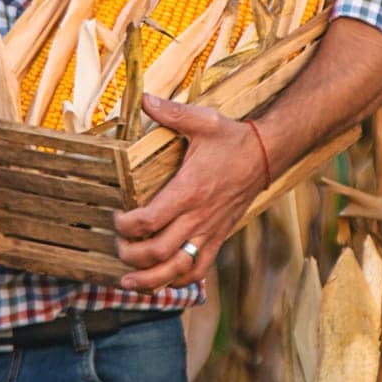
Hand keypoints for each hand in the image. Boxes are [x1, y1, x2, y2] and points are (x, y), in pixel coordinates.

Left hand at [112, 93, 268, 291]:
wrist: (266, 155)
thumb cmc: (231, 138)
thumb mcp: (203, 120)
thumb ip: (171, 112)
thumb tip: (146, 98)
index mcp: (189, 189)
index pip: (149, 220)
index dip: (125, 225)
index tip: (116, 217)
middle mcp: (198, 216)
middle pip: (158, 251)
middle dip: (130, 256)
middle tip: (118, 247)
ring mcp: (210, 230)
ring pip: (177, 268)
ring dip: (150, 280)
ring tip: (129, 283)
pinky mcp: (219, 237)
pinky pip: (199, 269)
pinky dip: (179, 281)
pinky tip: (163, 281)